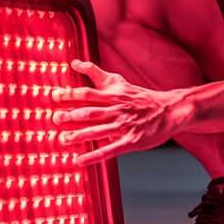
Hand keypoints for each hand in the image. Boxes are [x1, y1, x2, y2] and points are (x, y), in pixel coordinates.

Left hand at [53, 61, 193, 165]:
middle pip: (90, 111)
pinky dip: (94, 156)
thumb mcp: (120, 82)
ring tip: (63, 140)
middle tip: (54, 119)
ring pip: (98, 130)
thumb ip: (97, 74)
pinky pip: (110, 149)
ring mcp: (124, 126)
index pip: (88, 93)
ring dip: (79, 136)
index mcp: (114, 95)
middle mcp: (117, 109)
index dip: (70, 95)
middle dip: (71, 115)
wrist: (170, 110)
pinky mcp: (131, 141)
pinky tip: (80, 160)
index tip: (53, 96)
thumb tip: (75, 63)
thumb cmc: (141, 97)